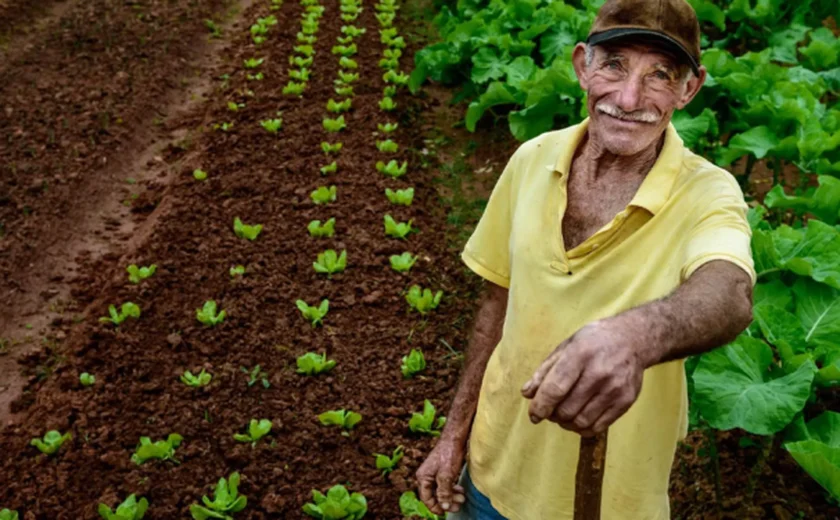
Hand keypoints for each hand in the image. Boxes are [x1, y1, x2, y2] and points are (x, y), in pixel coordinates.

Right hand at [416, 436, 467, 514]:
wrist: (455, 437)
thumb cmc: (449, 453)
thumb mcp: (446, 475)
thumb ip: (444, 492)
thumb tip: (443, 507)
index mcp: (423, 477)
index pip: (426, 498)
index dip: (435, 507)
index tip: (444, 513)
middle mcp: (427, 475)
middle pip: (434, 495)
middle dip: (446, 502)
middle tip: (458, 505)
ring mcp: (435, 473)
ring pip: (441, 490)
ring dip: (451, 496)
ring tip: (462, 498)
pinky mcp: (443, 470)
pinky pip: (446, 484)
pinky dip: (453, 489)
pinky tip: (460, 490)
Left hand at [519, 320, 645, 436]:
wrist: (632, 339)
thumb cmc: (593, 341)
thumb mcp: (566, 347)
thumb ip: (545, 371)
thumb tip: (527, 394)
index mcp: (580, 355)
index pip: (555, 388)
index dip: (540, 406)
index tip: (534, 414)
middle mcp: (599, 373)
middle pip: (566, 409)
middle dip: (552, 414)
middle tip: (550, 409)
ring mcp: (615, 389)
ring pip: (581, 421)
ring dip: (566, 423)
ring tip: (564, 414)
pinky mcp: (626, 401)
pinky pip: (598, 427)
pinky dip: (583, 428)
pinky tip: (579, 418)